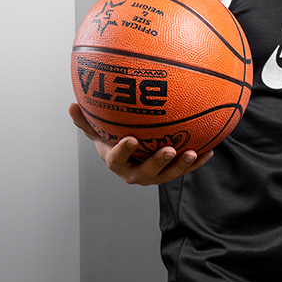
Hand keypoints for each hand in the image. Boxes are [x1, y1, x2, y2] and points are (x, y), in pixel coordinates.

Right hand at [69, 104, 213, 184]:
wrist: (130, 153)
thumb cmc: (111, 137)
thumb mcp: (97, 130)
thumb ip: (86, 120)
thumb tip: (71, 105)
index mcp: (117, 163)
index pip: (117, 159)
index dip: (124, 151)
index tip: (131, 139)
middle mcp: (135, 173)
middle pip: (147, 172)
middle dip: (159, 163)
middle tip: (169, 149)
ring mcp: (154, 176)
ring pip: (169, 174)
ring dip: (182, 165)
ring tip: (192, 153)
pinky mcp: (170, 173)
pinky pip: (185, 169)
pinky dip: (197, 161)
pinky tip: (210, 150)